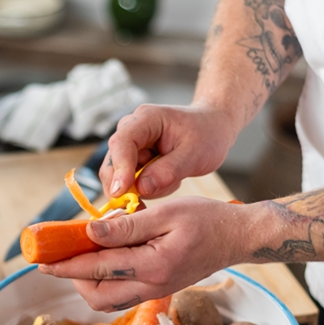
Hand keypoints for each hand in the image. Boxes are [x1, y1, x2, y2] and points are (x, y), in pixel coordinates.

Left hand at [37, 197, 254, 310]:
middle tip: (59, 256)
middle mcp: (152, 286)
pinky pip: (121, 295)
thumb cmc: (206, 219)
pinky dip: (104, 282)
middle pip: (97, 296)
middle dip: (72, 278)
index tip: (42, 262)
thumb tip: (90, 232)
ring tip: (78, 256)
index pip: (97, 269)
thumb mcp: (166, 213)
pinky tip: (101, 259)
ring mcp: (155, 292)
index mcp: (153, 266)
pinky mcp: (158, 290)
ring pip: (107, 301)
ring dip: (86, 282)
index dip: (66, 266)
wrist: (237, 237)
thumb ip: (127, 226)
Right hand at [101, 104, 238, 199]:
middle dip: (124, 187)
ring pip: (118, 176)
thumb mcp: (194, 155)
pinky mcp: (132, 159)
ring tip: (172, 180)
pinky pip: (129, 182)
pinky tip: (167, 180)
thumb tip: (141, 188)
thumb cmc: (206, 135)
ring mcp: (130, 146)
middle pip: (112, 163)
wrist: (211, 128)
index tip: (121, 192)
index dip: (119, 169)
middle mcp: (130, 130)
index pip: (122, 143)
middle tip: (143, 205)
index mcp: (145, 119)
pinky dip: (146, 188)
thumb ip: (168, 171)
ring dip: (140, 188)